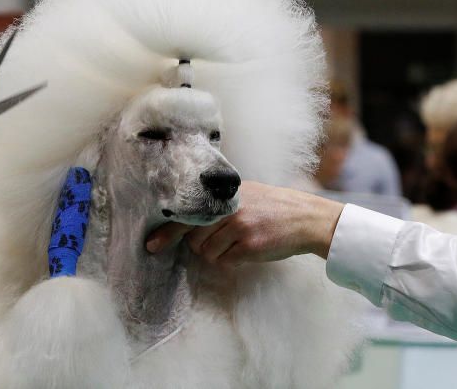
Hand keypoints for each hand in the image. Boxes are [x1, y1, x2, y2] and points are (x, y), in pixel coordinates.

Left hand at [145, 180, 343, 264]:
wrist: (305, 217)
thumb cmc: (271, 206)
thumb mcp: (244, 194)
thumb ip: (218, 204)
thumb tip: (187, 224)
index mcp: (224, 195)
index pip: (187, 213)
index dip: (167, 231)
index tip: (151, 245)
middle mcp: (228, 209)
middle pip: (193, 238)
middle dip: (201, 244)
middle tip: (222, 238)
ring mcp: (238, 226)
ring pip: (207, 252)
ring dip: (218, 253)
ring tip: (239, 241)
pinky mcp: (249, 245)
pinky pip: (225, 260)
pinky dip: (232, 260)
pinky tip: (248, 248)